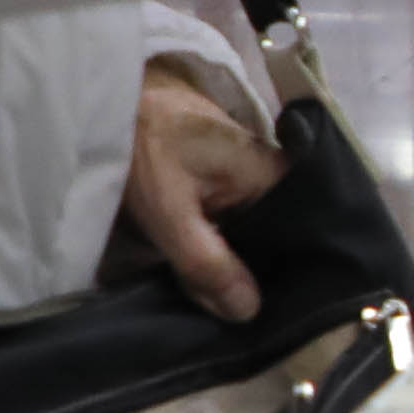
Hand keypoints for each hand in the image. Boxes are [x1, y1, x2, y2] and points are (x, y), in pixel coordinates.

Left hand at [106, 69, 289, 320]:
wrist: (110, 99)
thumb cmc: (143, 146)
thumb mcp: (169, 212)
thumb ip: (207, 263)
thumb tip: (248, 311)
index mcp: (275, 174)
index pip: (303, 233)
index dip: (288, 275)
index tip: (275, 310)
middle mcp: (274, 173)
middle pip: (278, 237)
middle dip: (259, 273)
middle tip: (240, 312)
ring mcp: (251, 175)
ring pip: (255, 232)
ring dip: (238, 261)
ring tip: (225, 298)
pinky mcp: (228, 179)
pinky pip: (238, 221)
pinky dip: (225, 244)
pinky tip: (212, 270)